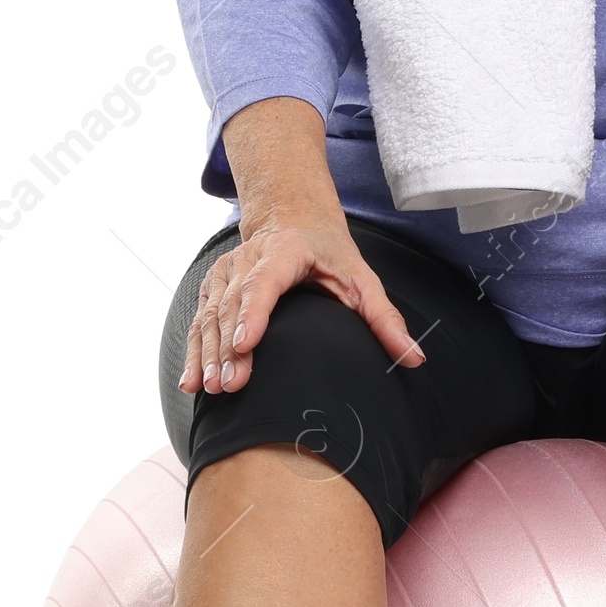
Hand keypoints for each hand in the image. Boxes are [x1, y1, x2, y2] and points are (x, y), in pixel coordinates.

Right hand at [179, 209, 424, 396]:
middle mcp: (249, 259)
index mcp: (287, 252)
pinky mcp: (213, 286)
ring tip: (211, 388)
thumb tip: (415, 359)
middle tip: (231, 385)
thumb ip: (385, 319)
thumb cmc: (330, 253)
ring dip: (208, 354)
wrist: (291, 218)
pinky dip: (195, 352)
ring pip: (211, 315)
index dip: (253, 313)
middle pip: (234, 305)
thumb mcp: (362, 280)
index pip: (266, 283)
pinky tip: (191, 382)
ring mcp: (227, 272)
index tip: (245, 345)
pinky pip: (200, 321)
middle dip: (229, 347)